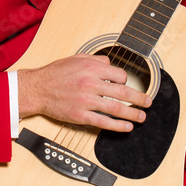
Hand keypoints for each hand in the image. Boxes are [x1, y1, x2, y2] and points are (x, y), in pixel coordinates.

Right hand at [16, 55, 151, 132]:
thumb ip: (96, 60)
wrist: (37, 88)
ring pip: (116, 108)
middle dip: (140, 98)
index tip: (126, 85)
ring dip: (133, 114)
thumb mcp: (76, 58)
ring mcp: (86, 101)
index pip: (119, 75)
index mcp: (91, 68)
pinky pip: (104, 122)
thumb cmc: (55, 73)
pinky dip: (118, 126)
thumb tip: (111, 64)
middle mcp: (91, 83)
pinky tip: (127, 127)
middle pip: (123, 92)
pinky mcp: (81, 115)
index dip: (125, 80)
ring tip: (141, 117)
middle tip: (148, 102)